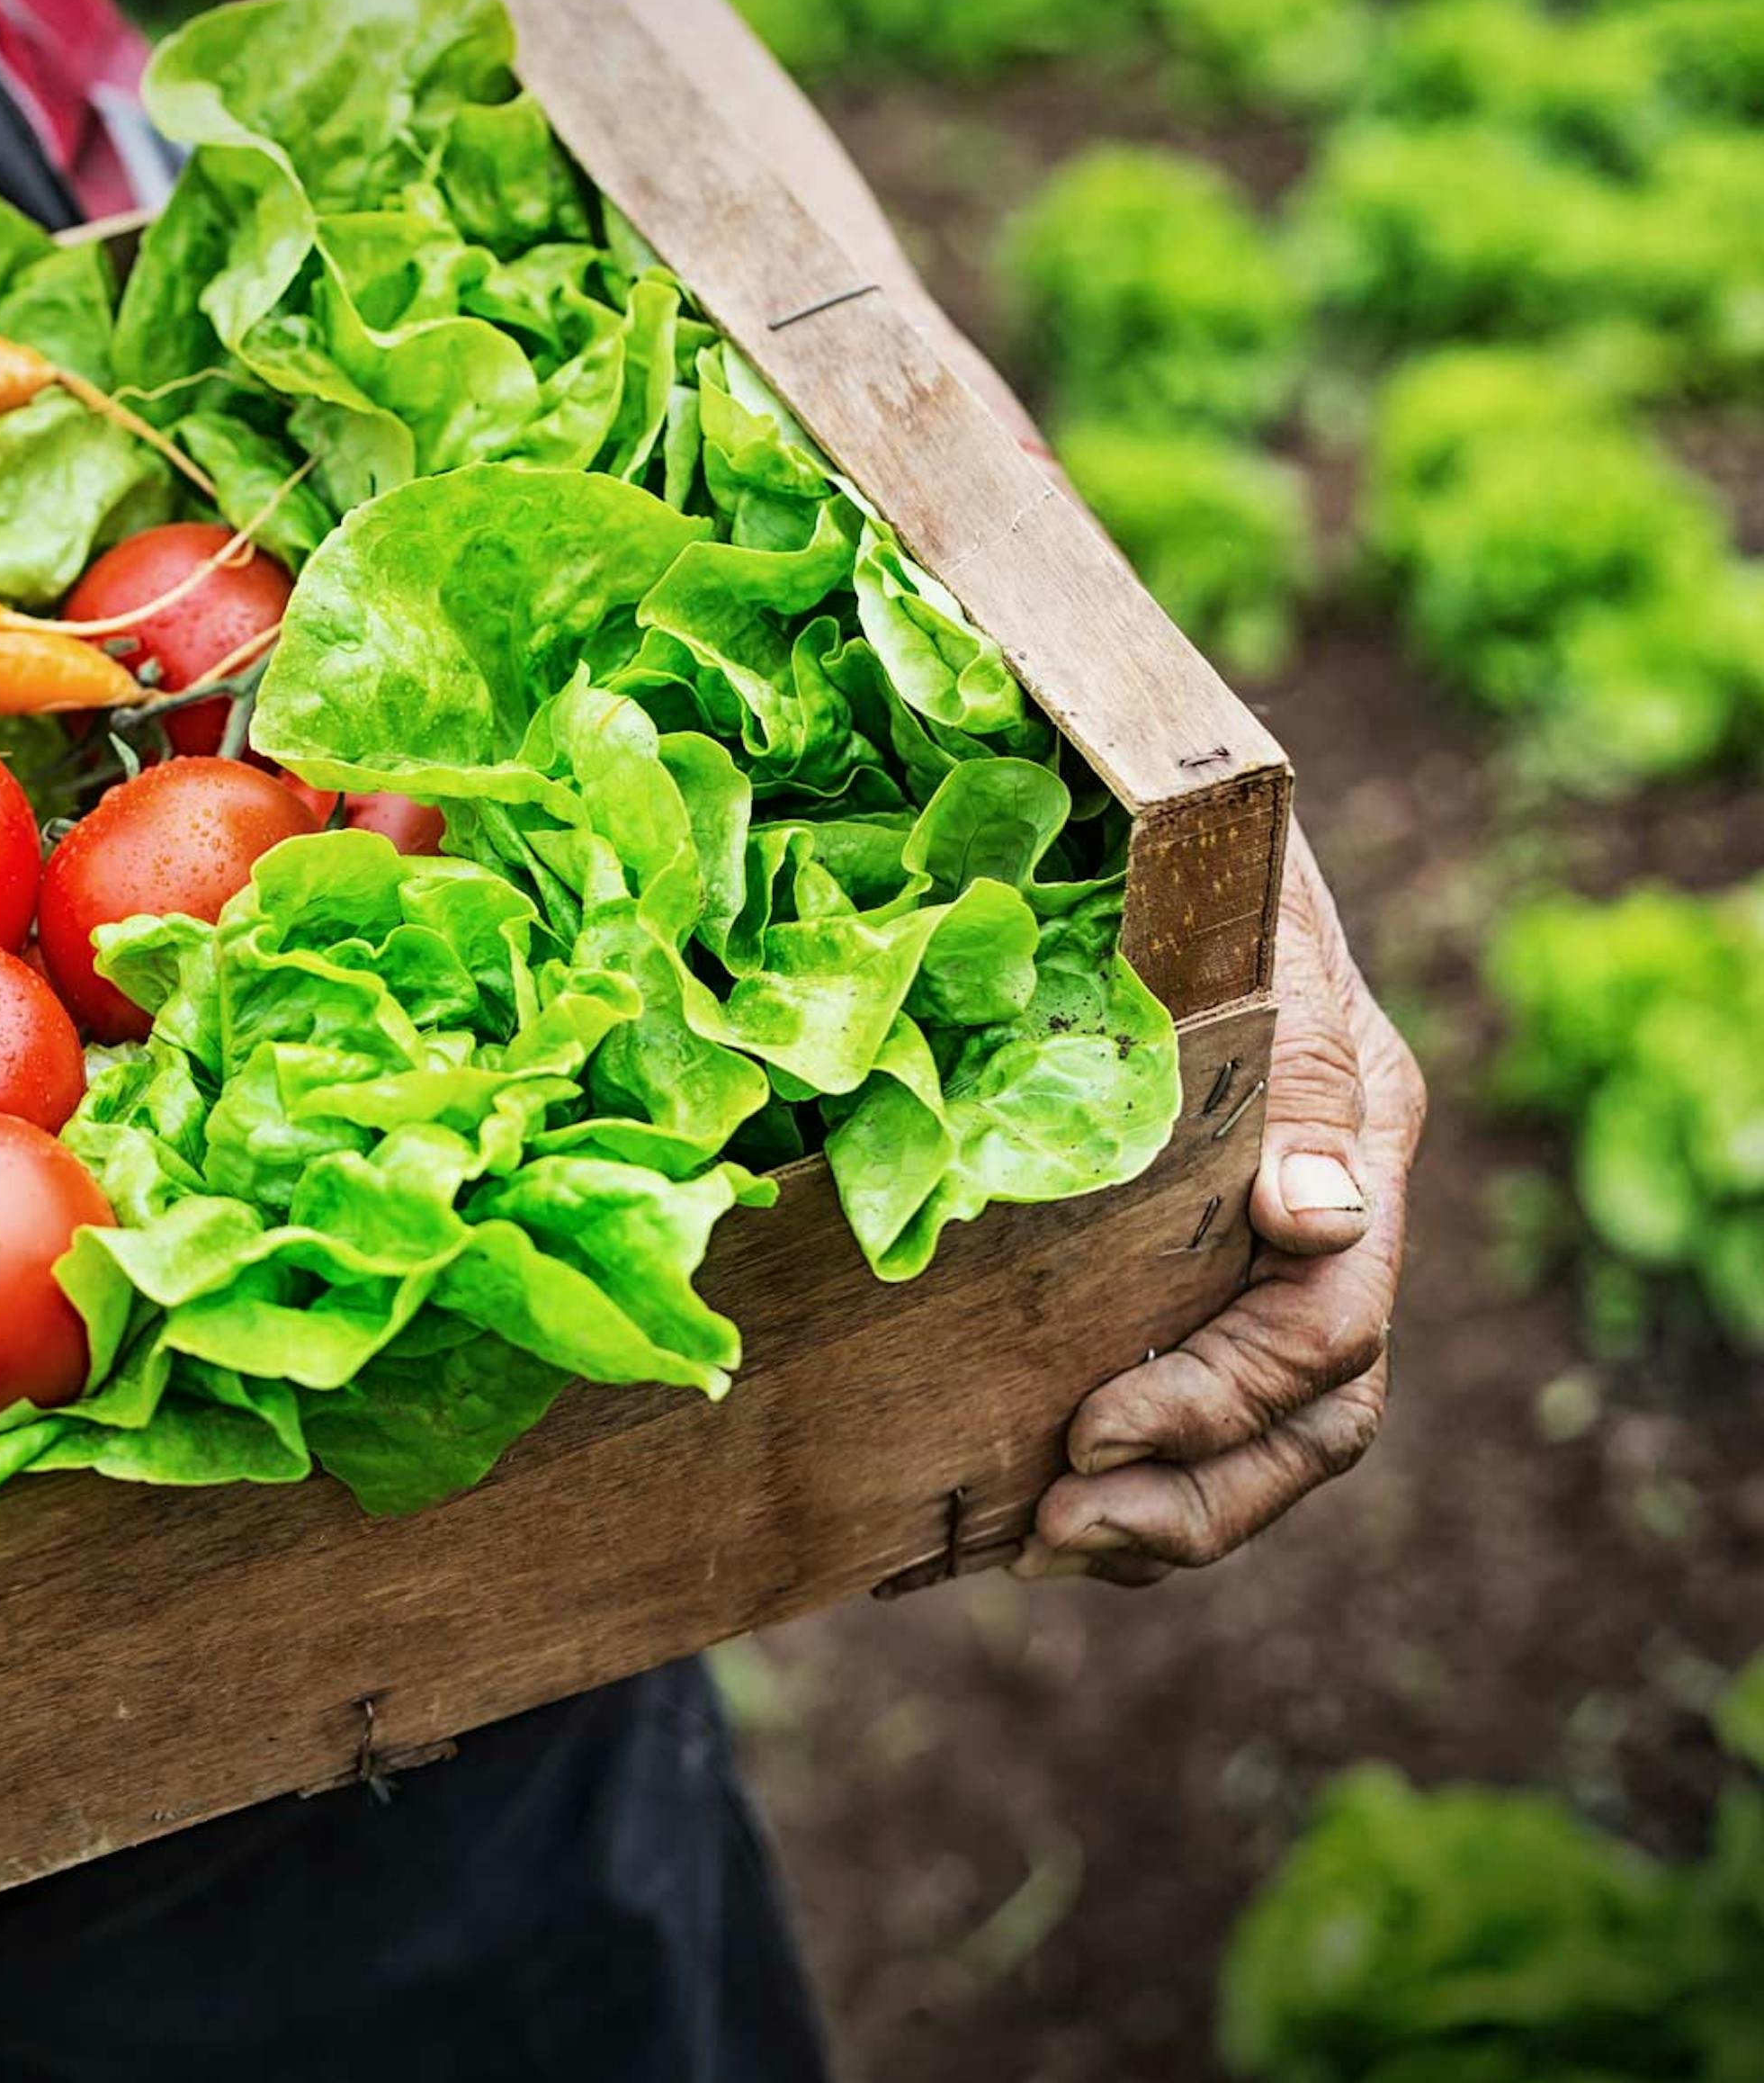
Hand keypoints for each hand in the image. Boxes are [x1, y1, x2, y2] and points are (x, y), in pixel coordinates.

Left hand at [1018, 826, 1422, 1582]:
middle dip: (1189, 1498)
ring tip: (1035, 1546)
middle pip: (1309, 1422)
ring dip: (1152, 1517)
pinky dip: (1106, 1483)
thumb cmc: (1194, 857)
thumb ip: (1286, 1071)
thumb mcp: (1249, 932)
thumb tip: (1316, 1218)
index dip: (1218, 1402)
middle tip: (1054, 1529)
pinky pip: (1178, 1415)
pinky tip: (998, 1519)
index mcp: (1353, 1134)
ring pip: (1260, 1444)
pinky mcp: (1178, 1265)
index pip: (1331, 1326)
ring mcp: (1256, 1251)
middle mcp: (1322, 1213)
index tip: (1090, 1429)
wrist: (1140, 805)